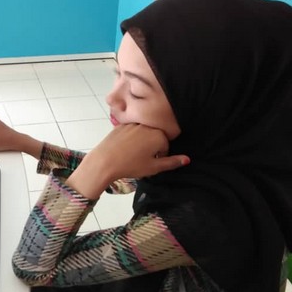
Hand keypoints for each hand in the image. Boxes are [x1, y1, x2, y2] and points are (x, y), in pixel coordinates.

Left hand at [67, 124, 188, 198]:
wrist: (105, 161)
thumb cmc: (131, 165)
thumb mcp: (154, 168)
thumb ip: (172, 162)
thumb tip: (187, 159)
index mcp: (158, 135)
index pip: (165, 146)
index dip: (159, 157)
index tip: (150, 163)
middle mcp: (148, 126)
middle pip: (155, 137)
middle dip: (151, 147)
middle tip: (141, 158)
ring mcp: (133, 123)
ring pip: (143, 133)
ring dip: (141, 142)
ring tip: (132, 154)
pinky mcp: (121, 124)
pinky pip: (131, 131)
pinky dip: (130, 138)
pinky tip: (124, 148)